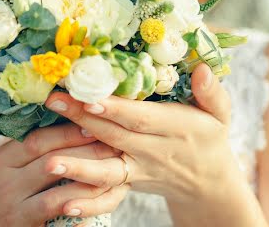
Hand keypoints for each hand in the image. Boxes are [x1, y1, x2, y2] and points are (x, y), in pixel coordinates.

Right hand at [0, 122, 129, 226]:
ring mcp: (12, 203)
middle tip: (114, 140)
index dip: (68, 129)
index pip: (39, 138)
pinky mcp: (20, 224)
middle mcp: (6, 177)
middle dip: (85, 148)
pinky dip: (74, 203)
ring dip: (87, 175)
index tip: (95, 121)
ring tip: (112, 167)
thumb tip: (62, 121)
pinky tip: (93, 198)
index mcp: (4, 157)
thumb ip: (24, 150)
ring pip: (55, 183)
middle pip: (50, 156)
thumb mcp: (0, 167)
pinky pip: (52, 210)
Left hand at [43, 63, 247, 204]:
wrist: (208, 182)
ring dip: (77, 166)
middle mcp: (155, 152)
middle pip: (115, 136)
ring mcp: (140, 170)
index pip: (142, 118)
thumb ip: (211, 91)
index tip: (91, 97)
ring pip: (107, 170)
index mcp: (176, 129)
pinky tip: (63, 200)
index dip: (117, 109)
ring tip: (49, 161)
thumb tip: (201, 68)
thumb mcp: (219, 113)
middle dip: (82, 119)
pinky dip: (86, 199)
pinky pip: (106, 192)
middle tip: (54, 102)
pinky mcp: (128, 183)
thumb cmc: (209, 136)